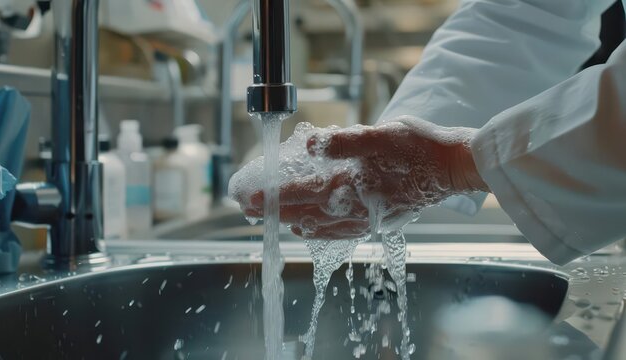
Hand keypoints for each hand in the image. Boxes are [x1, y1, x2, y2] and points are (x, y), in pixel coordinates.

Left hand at [233, 117, 487, 239]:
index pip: (301, 192)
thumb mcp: (380, 134)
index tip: (250, 198)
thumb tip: (310, 143)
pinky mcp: (379, 219)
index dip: (273, 195)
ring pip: (322, 227)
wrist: (453, 168)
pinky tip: (317, 231)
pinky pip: (343, 232)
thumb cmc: (419, 148)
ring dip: (297, 223)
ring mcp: (366, 217)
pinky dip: (324, 233)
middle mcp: (353, 206)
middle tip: (252, 211)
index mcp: (349, 184)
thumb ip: (343, 141)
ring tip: (280, 223)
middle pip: (305, 213)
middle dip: (277, 212)